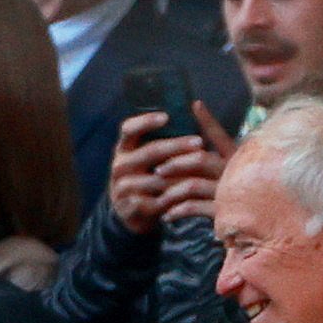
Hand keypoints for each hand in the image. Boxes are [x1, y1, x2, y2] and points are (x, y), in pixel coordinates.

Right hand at [108, 105, 231, 233]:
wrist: (129, 213)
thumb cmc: (146, 177)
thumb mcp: (146, 158)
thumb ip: (161, 140)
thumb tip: (193, 110)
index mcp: (124, 149)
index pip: (129, 129)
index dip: (146, 121)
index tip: (166, 116)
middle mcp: (120, 166)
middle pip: (150, 151)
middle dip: (177, 145)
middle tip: (199, 142)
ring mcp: (122, 187)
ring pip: (156, 178)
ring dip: (181, 175)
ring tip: (202, 171)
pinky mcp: (129, 207)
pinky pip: (155, 201)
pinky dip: (174, 198)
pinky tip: (190, 195)